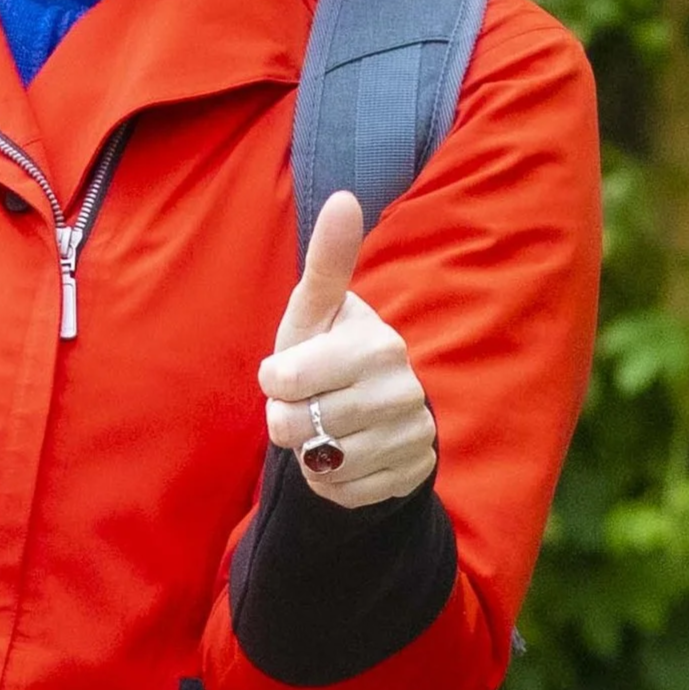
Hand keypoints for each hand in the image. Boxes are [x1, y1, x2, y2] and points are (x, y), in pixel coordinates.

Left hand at [256, 191, 435, 509]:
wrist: (372, 413)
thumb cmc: (328, 353)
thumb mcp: (315, 312)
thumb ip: (327, 262)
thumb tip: (344, 197)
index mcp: (377, 344)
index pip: (288, 381)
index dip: (275, 383)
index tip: (286, 374)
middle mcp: (403, 389)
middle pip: (300, 427)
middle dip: (287, 423)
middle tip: (304, 407)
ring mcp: (412, 434)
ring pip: (324, 464)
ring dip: (310, 454)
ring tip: (327, 430)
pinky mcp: (413, 473)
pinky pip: (345, 492)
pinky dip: (332, 483)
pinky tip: (344, 457)